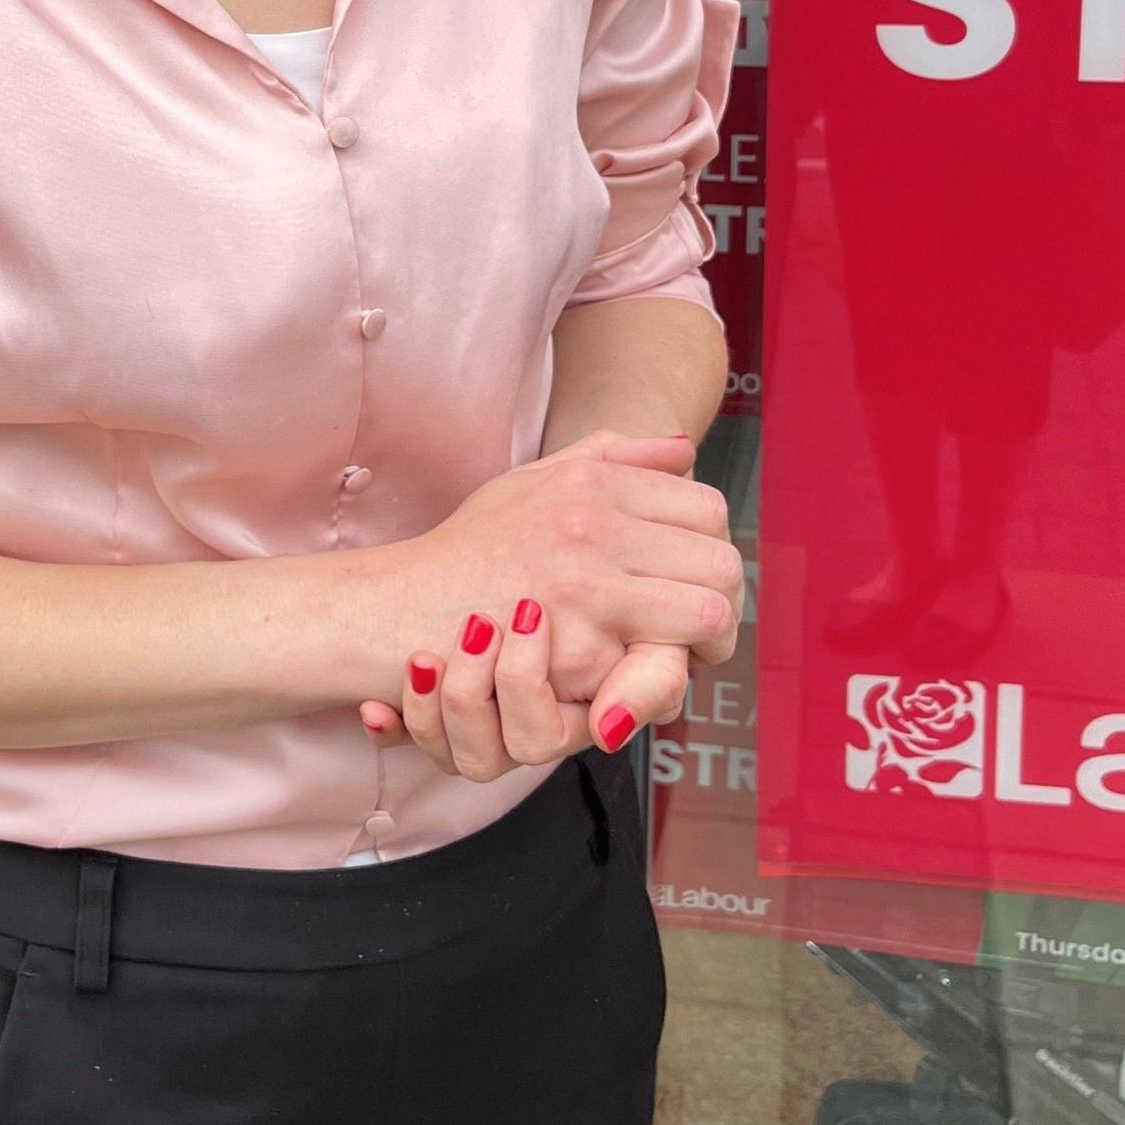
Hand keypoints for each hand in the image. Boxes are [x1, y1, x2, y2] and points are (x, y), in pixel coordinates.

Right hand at [364, 432, 740, 753]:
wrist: (400, 610)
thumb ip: (608, 457)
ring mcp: (587, 589)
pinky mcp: (576, 651)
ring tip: (680, 656)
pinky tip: (637, 677)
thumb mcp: (532, 483)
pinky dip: (658, 677)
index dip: (713, 549)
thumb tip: (682, 446)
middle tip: (699, 630)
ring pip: (707, 614)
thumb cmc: (469, 550)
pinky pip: (660, 665)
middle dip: (723, 601)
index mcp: (590, 483)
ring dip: (705, 643)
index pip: (707, 507)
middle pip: (720, 562)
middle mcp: (594, 527)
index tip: (694, 580)